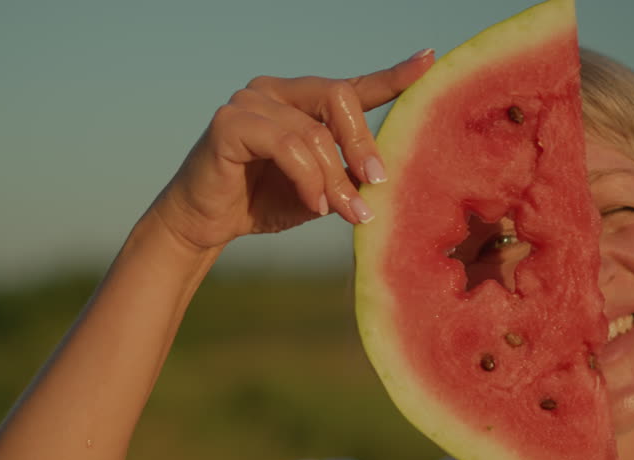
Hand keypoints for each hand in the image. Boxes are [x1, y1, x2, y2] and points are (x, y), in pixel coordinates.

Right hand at [148, 50, 433, 251]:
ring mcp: (251, 101)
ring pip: (314, 133)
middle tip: (378, 186)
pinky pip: (286, 146)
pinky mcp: (230, 122)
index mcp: (302, 102)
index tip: (428, 61)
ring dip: (335, 179)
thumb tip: (382, 182)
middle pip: (339, 97)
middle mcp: (277, 91)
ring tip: (344, 213)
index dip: (392, 75)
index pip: (353, 87)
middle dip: (363, 146)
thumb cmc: (261, 203)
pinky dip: (307, 179)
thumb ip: (346, 177)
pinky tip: (315, 204)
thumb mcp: (318, 191)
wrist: (205, 225)